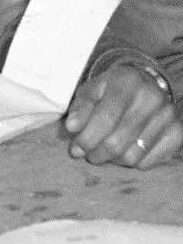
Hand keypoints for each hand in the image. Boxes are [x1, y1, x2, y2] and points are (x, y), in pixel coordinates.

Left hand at [65, 63, 182, 166]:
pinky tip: (123, 149)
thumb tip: (72, 127)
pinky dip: (131, 162)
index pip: (105, 118)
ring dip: (112, 160)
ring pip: (132, 156)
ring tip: (103, 151)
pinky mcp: (177, 133)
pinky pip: (148, 162)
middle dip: (96, 153)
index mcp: (127, 81)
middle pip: (118, 141)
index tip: (75, 148)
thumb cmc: (112, 89)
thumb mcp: (92, 90)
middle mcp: (152, 97)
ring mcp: (168, 116)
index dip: (87, 138)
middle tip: (87, 155)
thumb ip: (81, 107)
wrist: (145, 85)